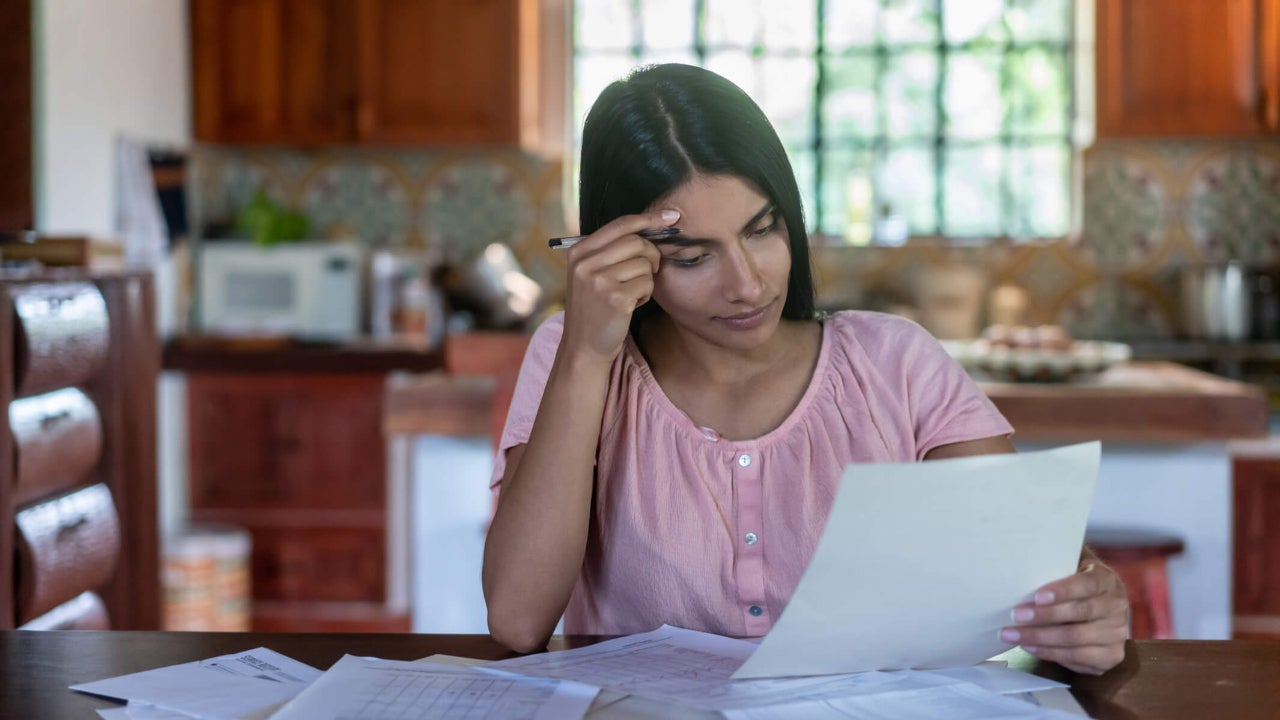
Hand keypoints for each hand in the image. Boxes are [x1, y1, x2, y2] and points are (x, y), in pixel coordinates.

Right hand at [560, 209, 675, 362]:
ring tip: (630, 294)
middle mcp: (585, 263)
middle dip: (651, 255)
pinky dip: (646, 295)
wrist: (584, 346)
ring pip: (645, 264)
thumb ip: (610, 250)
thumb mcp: (589, 274)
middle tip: (649, 271)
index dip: (649, 219)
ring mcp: (599, 281)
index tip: (671, 217)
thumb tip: (652, 225)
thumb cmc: (594, 308)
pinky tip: (631, 305)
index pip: (620, 224)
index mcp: (578, 252)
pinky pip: (648, 284)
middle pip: (637, 242)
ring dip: (646, 280)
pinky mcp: (616, 298)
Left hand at [1000, 559, 1128, 674]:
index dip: (1063, 591)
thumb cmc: (1076, 583)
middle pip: (1080, 613)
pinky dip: (1050, 653)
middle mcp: (1116, 607)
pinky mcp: (1111, 656)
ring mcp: (1116, 634)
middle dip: (1044, 616)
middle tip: (1015, 616)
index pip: (1087, 584)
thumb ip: (1056, 562)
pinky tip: (1029, 647)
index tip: (1037, 596)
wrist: (1102, 607)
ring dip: (1040, 638)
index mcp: (1107, 580)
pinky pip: (1078, 658)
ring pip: (1076, 639)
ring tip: (1013, 635)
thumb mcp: (1072, 565)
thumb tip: (1022, 558)